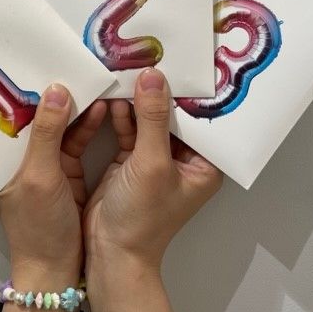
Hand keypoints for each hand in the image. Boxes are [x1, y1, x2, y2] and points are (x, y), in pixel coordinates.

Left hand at [0, 84, 106, 311]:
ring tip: (95, 83)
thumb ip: (48, 134)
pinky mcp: (69, 171)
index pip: (15, 115)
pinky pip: (78, 140)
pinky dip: (90, 125)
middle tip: (76, 66)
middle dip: (58, 95)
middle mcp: (25, 156)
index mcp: (6, 157)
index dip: (29, 90)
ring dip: (78, 108)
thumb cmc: (39, 226)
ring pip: (62, 126)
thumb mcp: (40, 176)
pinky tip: (102, 108)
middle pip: (41, 117)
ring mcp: (49, 163)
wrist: (60, 270)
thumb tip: (56, 90)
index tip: (46, 63)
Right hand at [84, 68, 222, 273]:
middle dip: (159, 91)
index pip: (200, 120)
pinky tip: (112, 95)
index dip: (188, 92)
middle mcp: (182, 159)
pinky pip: (129, 129)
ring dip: (137, 101)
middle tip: (148, 57)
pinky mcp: (130, 160)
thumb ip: (152, 118)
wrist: (110, 253)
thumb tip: (153, 75)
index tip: (177, 62)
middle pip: (172, 116)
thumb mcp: (151, 162)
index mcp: (202, 164)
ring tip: (127, 70)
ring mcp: (155, 159)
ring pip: (148, 120)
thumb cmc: (143, 215)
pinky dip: (121, 115)